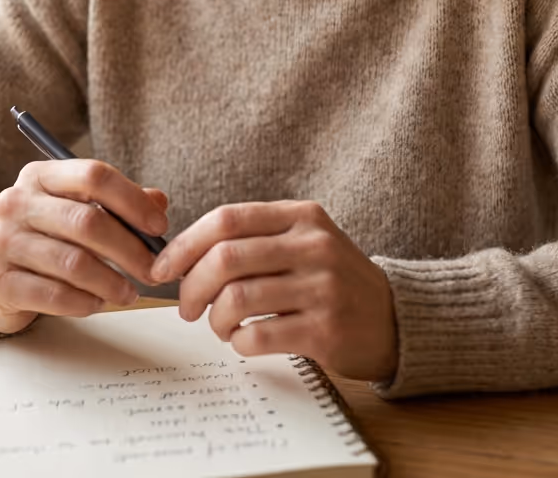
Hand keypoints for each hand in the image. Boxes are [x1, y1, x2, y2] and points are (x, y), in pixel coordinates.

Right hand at [0, 160, 168, 333]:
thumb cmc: (46, 237)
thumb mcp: (77, 209)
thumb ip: (117, 203)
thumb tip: (158, 204)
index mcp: (40, 175)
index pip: (94, 175)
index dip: (133, 200)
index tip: (159, 226)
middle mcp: (16, 202)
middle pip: (87, 221)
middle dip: (130, 249)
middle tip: (153, 270)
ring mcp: (2, 241)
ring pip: (74, 262)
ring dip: (111, 281)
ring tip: (129, 292)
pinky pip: (54, 294)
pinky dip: (85, 301)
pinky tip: (98, 303)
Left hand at [149, 201, 396, 382]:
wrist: (394, 318)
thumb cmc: (331, 279)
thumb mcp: (302, 241)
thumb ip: (253, 239)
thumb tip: (180, 256)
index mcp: (301, 216)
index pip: (227, 219)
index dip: (185, 244)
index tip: (163, 269)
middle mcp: (313, 245)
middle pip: (226, 258)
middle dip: (192, 286)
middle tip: (186, 307)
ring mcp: (323, 287)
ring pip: (238, 298)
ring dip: (215, 319)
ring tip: (219, 326)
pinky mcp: (327, 330)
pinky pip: (260, 336)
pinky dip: (239, 343)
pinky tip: (244, 341)